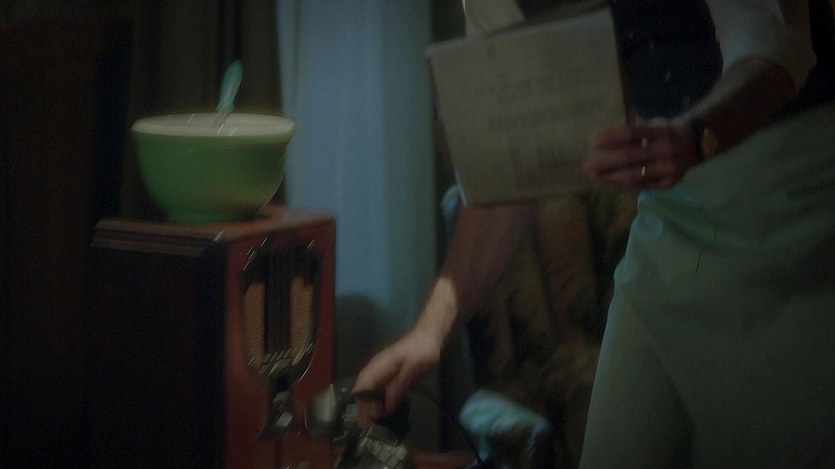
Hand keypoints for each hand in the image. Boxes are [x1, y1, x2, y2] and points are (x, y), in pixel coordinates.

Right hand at [352, 327, 441, 427]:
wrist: (429, 338)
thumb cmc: (422, 350)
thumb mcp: (413, 368)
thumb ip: (399, 385)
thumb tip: (387, 405)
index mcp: (379, 366)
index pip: (362, 386)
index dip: (363, 403)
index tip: (370, 417)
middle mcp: (377, 371)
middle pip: (363, 392)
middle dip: (364, 409)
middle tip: (372, 426)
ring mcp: (383, 374)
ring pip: (370, 393)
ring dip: (371, 408)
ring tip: (376, 424)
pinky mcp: (391, 378)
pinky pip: (381, 392)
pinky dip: (380, 403)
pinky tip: (385, 413)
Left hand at [582, 120, 699, 190]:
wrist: (699, 147)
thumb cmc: (669, 134)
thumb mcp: (657, 125)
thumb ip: (635, 131)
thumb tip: (603, 138)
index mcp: (663, 132)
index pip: (632, 134)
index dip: (610, 138)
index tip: (591, 142)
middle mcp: (667, 151)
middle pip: (629, 157)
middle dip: (604, 162)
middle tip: (586, 165)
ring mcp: (669, 169)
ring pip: (633, 176)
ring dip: (609, 178)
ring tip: (593, 176)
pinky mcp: (668, 184)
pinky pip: (640, 187)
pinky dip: (622, 185)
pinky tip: (608, 182)